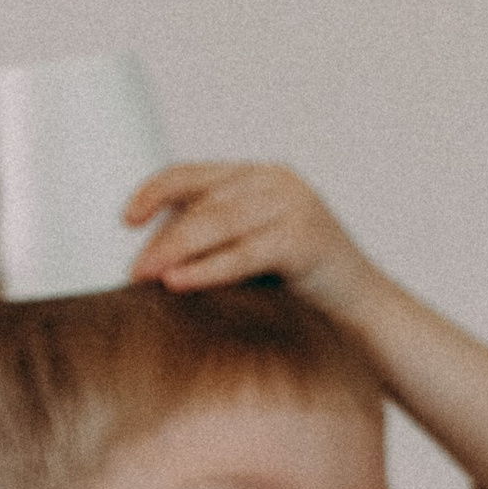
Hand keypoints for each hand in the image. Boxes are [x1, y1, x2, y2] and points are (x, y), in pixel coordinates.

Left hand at [125, 161, 377, 319]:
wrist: (361, 314)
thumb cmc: (299, 289)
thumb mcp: (250, 253)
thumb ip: (212, 241)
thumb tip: (146, 255)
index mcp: (259, 177)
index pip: (193, 174)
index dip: (154, 191)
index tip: (126, 219)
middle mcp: (277, 182)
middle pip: (203, 202)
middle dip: (162, 237)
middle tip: (132, 270)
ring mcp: (295, 205)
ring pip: (218, 223)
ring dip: (175, 250)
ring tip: (146, 277)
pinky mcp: (305, 238)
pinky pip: (244, 252)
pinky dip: (207, 269)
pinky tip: (178, 283)